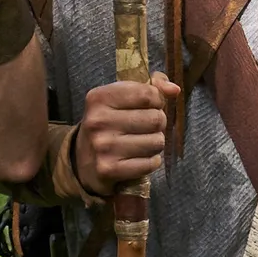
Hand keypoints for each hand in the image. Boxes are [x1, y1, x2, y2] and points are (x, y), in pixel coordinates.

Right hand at [72, 74, 178, 196]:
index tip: (151, 105)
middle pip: (155, 119)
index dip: (157, 100)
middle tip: (146, 127)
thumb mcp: (121, 98)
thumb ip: (150, 87)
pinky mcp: (109, 169)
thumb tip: (174, 90)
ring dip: (155, 143)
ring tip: (142, 142)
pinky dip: (151, 161)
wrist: (83, 160)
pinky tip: (139, 158)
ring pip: (157, 142)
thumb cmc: (109, 123)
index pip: (147, 94)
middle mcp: (98, 121)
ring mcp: (103, 147)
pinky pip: (150, 163)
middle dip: (158, 123)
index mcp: (99, 98)